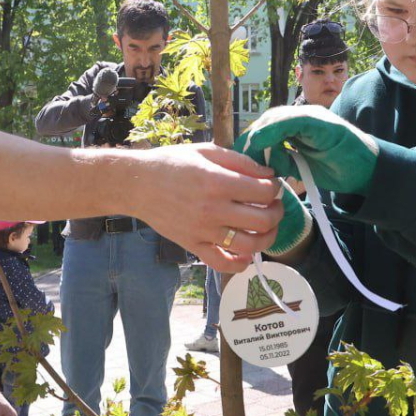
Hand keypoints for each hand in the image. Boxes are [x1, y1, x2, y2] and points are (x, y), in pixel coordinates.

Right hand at [128, 143, 282, 272]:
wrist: (138, 185)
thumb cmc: (172, 163)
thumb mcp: (206, 151)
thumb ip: (239, 161)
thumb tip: (268, 173)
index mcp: (218, 182)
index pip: (264, 191)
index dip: (275, 187)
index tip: (272, 185)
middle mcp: (213, 210)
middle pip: (263, 220)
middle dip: (277, 212)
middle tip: (274, 205)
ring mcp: (203, 231)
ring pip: (249, 245)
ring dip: (267, 238)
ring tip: (267, 228)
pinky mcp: (193, 245)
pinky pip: (222, 263)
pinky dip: (239, 264)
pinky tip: (246, 254)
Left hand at [234, 105, 378, 194]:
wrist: (366, 171)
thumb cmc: (334, 168)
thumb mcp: (299, 167)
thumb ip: (281, 162)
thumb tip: (259, 167)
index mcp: (294, 127)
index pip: (264, 128)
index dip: (249, 142)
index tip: (238, 162)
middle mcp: (301, 117)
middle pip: (266, 121)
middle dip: (251, 141)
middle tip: (243, 164)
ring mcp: (312, 116)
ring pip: (276, 118)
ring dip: (261, 138)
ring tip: (255, 160)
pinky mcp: (322, 121)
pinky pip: (294, 120)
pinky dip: (276, 130)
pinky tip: (265, 144)